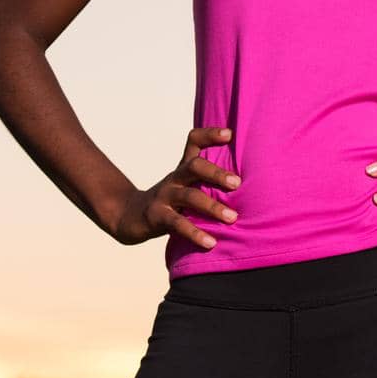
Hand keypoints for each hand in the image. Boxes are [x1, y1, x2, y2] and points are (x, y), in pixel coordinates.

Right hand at [107, 125, 240, 248]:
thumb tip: (246, 184)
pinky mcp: (157, 217)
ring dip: (212, 207)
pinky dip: (195, 233)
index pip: (194, 142)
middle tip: (237, 183)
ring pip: (189, 196)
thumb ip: (208, 181)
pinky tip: (211, 243)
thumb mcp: (186, 185)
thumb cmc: (169, 201)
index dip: (210, 135)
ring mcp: (164, 196)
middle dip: (216, 173)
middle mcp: (175, 178)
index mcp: (183, 168)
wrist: (130, 216)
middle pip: (194, 166)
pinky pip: (178, 224)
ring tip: (232, 218)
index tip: (229, 134)